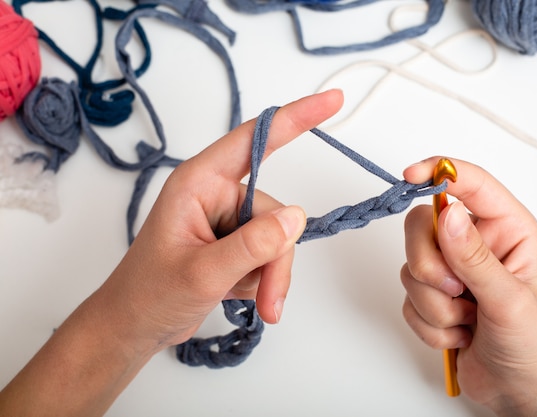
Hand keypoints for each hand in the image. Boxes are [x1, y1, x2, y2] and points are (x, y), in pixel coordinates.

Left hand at [0, 90, 344, 416]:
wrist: (135, 328)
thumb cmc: (149, 295)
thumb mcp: (202, 273)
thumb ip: (251, 245)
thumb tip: (296, 218)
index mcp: (199, 183)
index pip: (254, 141)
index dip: (296, 118)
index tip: (332, 100)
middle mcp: (216, 194)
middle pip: (275, 212)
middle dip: (275, 258)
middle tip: (267, 297)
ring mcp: (227, 220)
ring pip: (277, 238)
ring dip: (271, 275)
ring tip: (257, 303)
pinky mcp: (235, 242)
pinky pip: (270, 253)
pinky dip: (264, 279)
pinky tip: (240, 295)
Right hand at [400, 157, 536, 415]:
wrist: (518, 390)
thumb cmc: (534, 343)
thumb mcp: (509, 299)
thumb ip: (476, 258)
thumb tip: (447, 216)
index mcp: (505, 228)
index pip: (468, 183)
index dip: (437, 172)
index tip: (410, 176)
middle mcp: (474, 242)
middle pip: (422, 225)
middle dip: (431, 266)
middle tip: (458, 291)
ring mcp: (450, 270)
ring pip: (411, 267)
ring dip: (436, 304)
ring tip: (469, 321)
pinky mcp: (431, 296)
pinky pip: (407, 299)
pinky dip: (430, 324)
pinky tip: (459, 334)